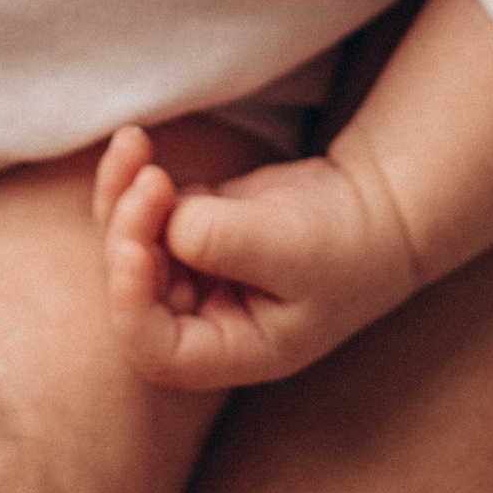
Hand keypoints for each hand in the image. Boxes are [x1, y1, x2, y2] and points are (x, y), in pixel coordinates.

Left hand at [93, 124, 420, 392]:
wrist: (372, 208)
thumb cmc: (345, 243)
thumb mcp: (293, 248)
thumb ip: (225, 240)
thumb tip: (165, 222)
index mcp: (229, 351)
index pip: (157, 351)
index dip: (133, 307)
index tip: (136, 249)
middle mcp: (201, 320)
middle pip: (134, 289)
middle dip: (129, 231)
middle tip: (151, 179)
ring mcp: (191, 274)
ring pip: (128, 244)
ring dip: (120, 198)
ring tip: (135, 145)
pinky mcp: (189, 230)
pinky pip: (140, 211)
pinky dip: (130, 178)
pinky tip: (137, 141)